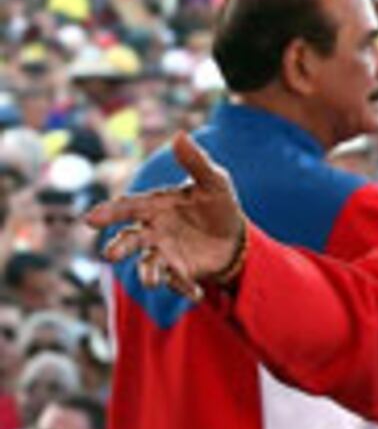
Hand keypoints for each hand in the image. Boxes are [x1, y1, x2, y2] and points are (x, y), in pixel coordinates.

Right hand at [89, 133, 247, 300]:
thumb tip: (180, 135)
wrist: (236, 236)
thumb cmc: (217, 205)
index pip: (127, 207)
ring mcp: (164, 253)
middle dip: (119, 246)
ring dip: (147, 273)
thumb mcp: (214, 182)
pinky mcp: (180, 272)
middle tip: (109, 254)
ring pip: (148, 264)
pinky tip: (196, 293)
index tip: (90, 219)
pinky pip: (177, 282)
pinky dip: (184, 288)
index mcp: (154, 206)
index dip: (108, 213)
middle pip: (130, 239)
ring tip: (150, 281)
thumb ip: (196, 162)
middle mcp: (152, 231)